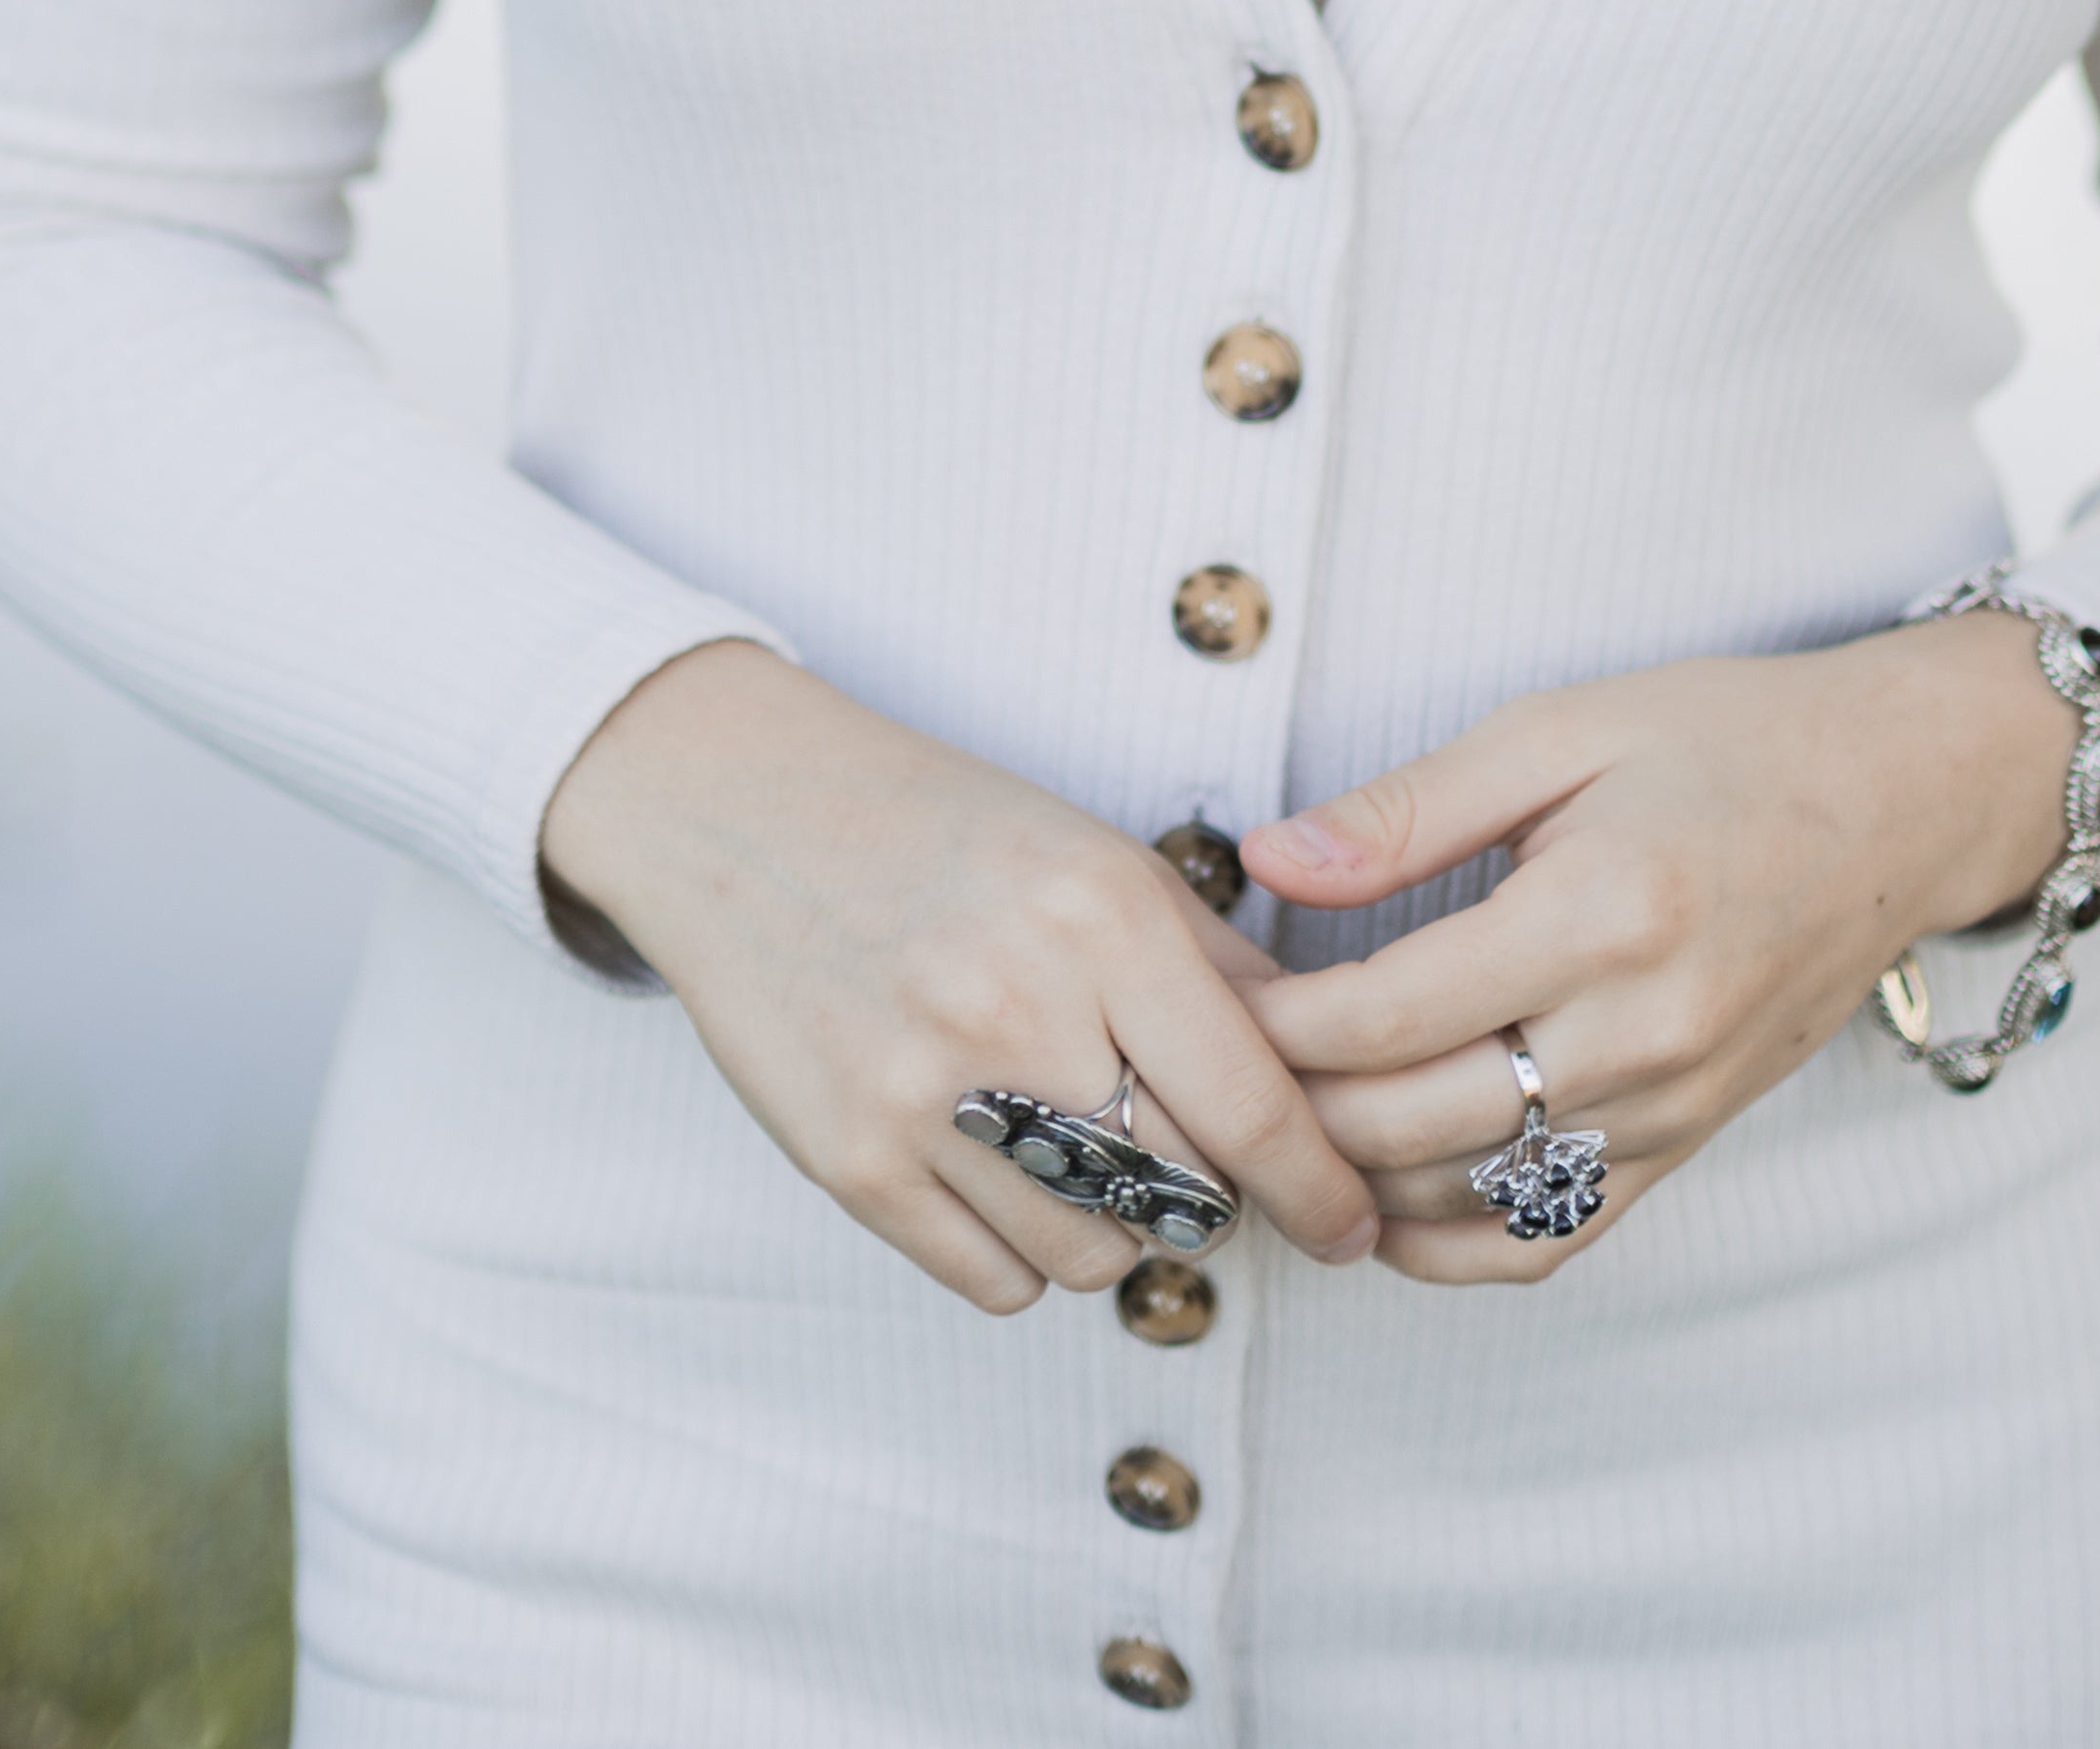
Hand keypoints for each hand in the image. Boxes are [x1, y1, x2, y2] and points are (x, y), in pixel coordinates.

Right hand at [542, 642, 1382, 1314]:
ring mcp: (924, 1093)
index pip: (1251, 1104)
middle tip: (1191, 1155)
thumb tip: (1328, 1087)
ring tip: (1073, 1144)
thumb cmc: (942, 831)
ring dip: (1113, 1228)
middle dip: (1213, 1193)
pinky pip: (999, 1284)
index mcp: (1099, 913)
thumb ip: (1215, 970)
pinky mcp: (851, 1163)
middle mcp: (1016, 1005)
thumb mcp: (1097, 858)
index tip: (1352, 1226)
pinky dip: (1024, 1252)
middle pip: (1185, 1189)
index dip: (1320, 1186)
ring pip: (1096, 1258)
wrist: (747, 816)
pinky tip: (1000, 1168)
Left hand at [1238, 618, 2076, 1282]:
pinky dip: (1453, 1246)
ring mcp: (1674, 1105)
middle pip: (1415, 1123)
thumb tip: (1268, 861)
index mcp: (1601, 910)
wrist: (1899, 799)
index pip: (1388, 1016)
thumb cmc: (1728, 740)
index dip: (1277, 1023)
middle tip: (1217, 1067)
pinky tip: (1384, 1208)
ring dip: (1358, 1182)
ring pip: (1472, 1199)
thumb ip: (1410, 809)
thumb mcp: (1560, 727)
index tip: (1211, 996)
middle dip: (1293, 1106)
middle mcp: (1643, 1030)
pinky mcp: (1692, 1143)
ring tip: (1276, 1129)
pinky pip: (1554, 1237)